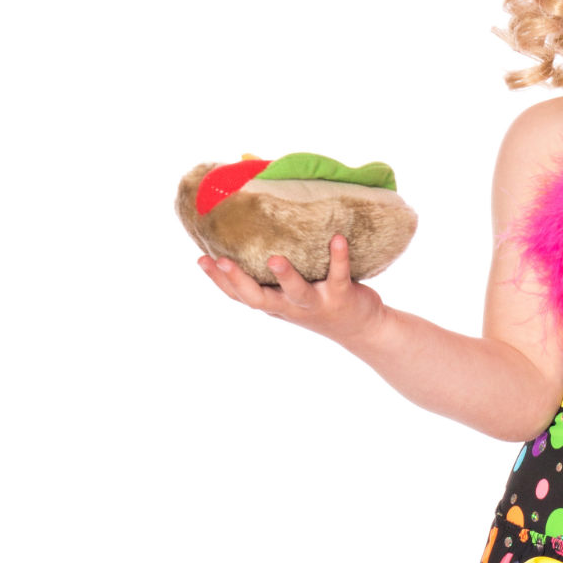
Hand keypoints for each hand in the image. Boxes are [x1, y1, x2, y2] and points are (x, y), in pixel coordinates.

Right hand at [197, 234, 383, 344]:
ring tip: (275, 258)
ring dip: (285, 276)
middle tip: (222, 260)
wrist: (361, 329)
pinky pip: (339, 276)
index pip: (239, 295)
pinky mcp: (343, 296)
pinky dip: (339, 258)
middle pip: (259, 299)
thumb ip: (271, 274)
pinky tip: (338, 238)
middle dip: (239, 281)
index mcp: (275, 303)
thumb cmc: (319, 302)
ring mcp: (317, 303)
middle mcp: (291, 306)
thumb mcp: (290, 293)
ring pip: (297, 293)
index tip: (201, 258)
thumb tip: (251, 233)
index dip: (218, 280)